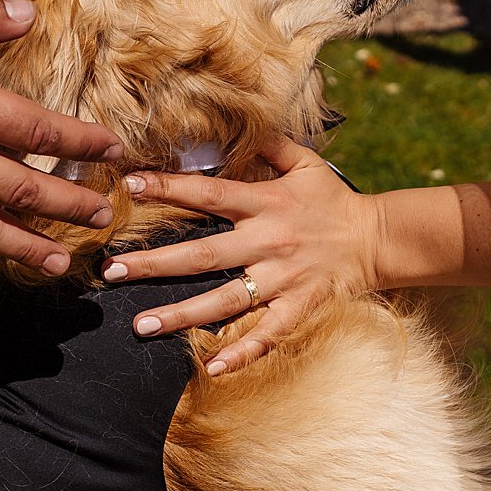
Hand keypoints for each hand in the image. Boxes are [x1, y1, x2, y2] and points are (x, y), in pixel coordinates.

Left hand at [102, 138, 382, 375]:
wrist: (378, 239)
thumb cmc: (333, 200)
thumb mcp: (304, 162)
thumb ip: (268, 144)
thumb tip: (232, 123)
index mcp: (265, 202)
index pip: (208, 193)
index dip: (169, 188)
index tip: (130, 185)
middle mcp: (267, 241)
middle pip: (203, 254)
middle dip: (155, 263)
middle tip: (112, 271)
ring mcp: (282, 279)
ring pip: (225, 300)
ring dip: (182, 314)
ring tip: (141, 326)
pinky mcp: (298, 307)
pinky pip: (267, 334)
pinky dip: (241, 352)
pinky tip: (212, 367)